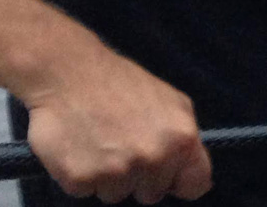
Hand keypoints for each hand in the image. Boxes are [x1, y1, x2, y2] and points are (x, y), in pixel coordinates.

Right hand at [22, 49, 210, 203]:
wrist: (68, 73)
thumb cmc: (120, 84)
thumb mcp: (172, 103)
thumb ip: (186, 141)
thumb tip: (199, 179)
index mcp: (182, 139)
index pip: (195, 185)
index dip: (179, 180)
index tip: (167, 174)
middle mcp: (154, 157)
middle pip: (152, 193)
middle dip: (139, 176)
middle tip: (122, 143)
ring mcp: (117, 170)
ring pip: (117, 195)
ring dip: (107, 176)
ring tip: (99, 141)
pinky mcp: (81, 178)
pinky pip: (84, 192)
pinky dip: (79, 175)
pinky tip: (79, 147)